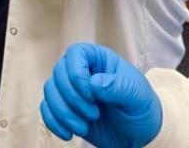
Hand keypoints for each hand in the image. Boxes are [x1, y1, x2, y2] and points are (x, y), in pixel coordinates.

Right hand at [41, 44, 162, 147]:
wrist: (140, 135)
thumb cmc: (142, 108)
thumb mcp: (137, 95)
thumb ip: (117, 86)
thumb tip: (93, 83)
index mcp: (101, 60)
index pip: (76, 53)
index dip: (76, 73)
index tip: (90, 95)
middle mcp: (83, 72)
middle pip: (59, 72)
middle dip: (72, 98)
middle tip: (93, 114)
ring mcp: (73, 91)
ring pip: (50, 91)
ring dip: (63, 112)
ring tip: (83, 127)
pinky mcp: (67, 110)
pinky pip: (47, 109)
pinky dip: (54, 122)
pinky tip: (69, 134)